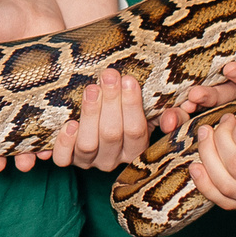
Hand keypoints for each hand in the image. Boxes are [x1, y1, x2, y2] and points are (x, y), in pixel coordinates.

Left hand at [43, 68, 174, 173]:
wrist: (101, 116)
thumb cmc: (128, 111)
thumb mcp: (153, 112)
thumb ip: (171, 114)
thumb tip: (171, 117)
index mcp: (136, 148)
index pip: (136, 131)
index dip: (132, 105)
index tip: (128, 79)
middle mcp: (113, 159)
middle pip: (111, 134)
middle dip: (111, 102)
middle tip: (109, 76)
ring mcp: (90, 161)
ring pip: (88, 145)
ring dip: (90, 114)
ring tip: (91, 90)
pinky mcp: (68, 160)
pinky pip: (64, 158)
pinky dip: (65, 143)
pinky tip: (69, 123)